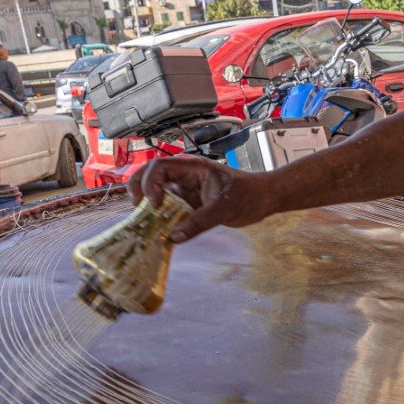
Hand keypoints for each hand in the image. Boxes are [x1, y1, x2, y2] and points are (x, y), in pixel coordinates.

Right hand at [132, 155, 273, 242]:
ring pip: (157, 190)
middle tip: (139, 208)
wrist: (264, 199)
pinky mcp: (189, 202)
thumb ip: (199, 222)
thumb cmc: (250, 195)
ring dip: (148, 203)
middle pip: (150, 174)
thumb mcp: (225, 209)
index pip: (159, 167)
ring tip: (146, 220)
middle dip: (139, 188)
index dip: (150, 183)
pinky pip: (168, 207)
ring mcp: (186, 188)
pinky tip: (160, 228)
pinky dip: (160, 216)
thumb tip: (175, 237)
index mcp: (193, 167)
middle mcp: (185, 175)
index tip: (155, 203)